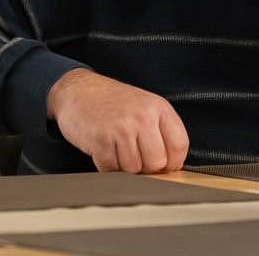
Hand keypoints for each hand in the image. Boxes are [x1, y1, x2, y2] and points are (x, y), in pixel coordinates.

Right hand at [47, 68, 188, 173]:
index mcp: (159, 108)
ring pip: (133, 169)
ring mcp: (121, 129)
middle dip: (146, 167)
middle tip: (135, 157)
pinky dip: (107, 166)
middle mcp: (143, 118)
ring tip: (118, 149)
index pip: (180, 145)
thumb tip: (170, 164)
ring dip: (124, 167)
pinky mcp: (100, 140)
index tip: (164, 166)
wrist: (78, 90)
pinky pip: (111, 169)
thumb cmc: (114, 101)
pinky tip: (104, 151)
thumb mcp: (146, 106)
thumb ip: (161, 130)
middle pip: (157, 163)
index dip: (173, 162)